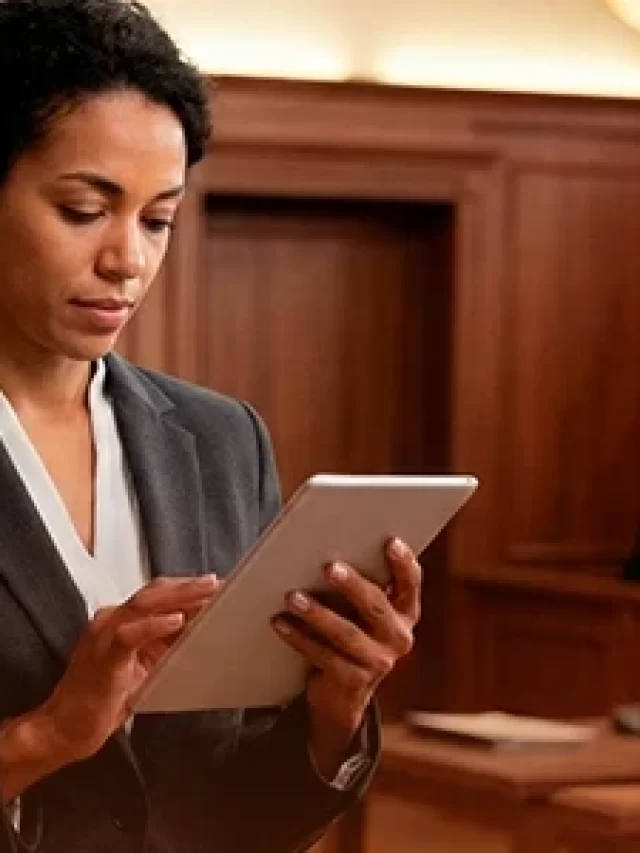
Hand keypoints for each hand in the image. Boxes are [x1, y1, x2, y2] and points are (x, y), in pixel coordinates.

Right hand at [41, 575, 220, 762]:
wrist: (64, 730)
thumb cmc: (102, 701)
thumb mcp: (143, 668)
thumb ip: (164, 646)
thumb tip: (199, 632)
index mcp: (119, 621)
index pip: (157, 595)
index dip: (187, 588)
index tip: (215, 586)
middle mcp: (110, 621)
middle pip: (153, 592)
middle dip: (189, 586)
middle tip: (217, 583)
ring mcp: (104, 635)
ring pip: (144, 604)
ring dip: (179, 597)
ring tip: (206, 592)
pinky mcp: (103, 656)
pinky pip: (129, 634)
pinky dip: (155, 625)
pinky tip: (176, 621)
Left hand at [273, 538, 420, 776]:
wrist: (342, 694)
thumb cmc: (349, 633)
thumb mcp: (360, 610)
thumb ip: (358, 582)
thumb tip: (324, 541)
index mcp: (404, 612)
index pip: (410, 583)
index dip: (403, 563)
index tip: (390, 542)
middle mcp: (398, 637)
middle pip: (376, 606)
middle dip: (352, 585)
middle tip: (328, 567)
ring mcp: (378, 662)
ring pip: (346, 633)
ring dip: (317, 613)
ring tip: (292, 596)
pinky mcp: (353, 681)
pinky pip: (323, 656)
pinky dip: (299, 637)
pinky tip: (280, 622)